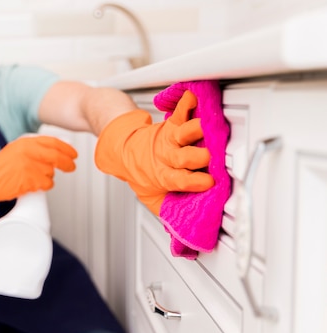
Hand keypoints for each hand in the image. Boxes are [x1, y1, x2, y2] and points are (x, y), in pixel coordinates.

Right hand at [0, 135, 76, 236]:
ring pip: (51, 172)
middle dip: (67, 162)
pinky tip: (34, 186)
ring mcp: (28, 166)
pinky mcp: (29, 180)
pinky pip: (46, 184)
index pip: (51, 142)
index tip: (73, 153)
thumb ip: (31, 149)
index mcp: (24, 143)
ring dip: (48, 177)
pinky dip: (44, 186)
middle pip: (56, 156)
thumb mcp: (14, 152)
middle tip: (72, 167)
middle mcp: (27, 152)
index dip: (66, 148)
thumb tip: (54, 152)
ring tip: (35, 179)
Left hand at [94, 90, 213, 214]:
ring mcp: (170, 139)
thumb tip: (184, 236)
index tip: (209, 183)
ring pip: (183, 134)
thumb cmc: (144, 173)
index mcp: (164, 176)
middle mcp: (167, 157)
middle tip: (211, 158)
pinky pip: (180, 112)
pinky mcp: (171, 124)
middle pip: (185, 157)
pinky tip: (192, 96)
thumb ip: (168, 212)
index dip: (194, 182)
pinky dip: (186, 103)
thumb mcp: (152, 197)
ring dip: (195, 131)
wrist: (123, 146)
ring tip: (207, 128)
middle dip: (199, 158)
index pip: (180, 181)